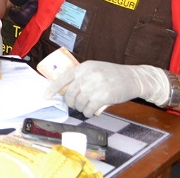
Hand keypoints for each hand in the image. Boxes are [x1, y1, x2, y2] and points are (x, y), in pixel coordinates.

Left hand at [45, 61, 169, 117]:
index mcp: (84, 67)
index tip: (45, 96)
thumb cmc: (113, 75)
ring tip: (85, 107)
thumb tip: (66, 89)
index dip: (52, 88)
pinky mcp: (103, 97)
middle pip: (69, 93)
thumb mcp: (95, 69)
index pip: (63, 78)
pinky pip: (88, 109)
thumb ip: (82, 76)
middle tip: (74, 105)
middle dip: (70, 102)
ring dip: (79, 108)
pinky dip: (87, 113)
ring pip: (78, 102)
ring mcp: (95, 86)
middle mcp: (87, 75)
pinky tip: (90, 112)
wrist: (133, 78)